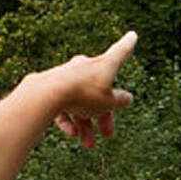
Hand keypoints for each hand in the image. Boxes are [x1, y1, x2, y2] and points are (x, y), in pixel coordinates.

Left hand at [41, 31, 137, 148]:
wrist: (47, 94)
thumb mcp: (108, 103)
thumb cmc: (83, 95)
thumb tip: (127, 99)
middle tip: (108, 134)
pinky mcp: (51, 86)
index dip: (128, 45)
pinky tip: (72, 134)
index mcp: (104, 64)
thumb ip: (119, 101)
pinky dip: (69, 120)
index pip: (120, 52)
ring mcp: (67, 75)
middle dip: (104, 115)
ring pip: (80, 101)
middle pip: (99, 90)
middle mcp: (85, 66)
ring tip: (87, 144)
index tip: (133, 35)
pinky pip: (63, 105)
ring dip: (86, 124)